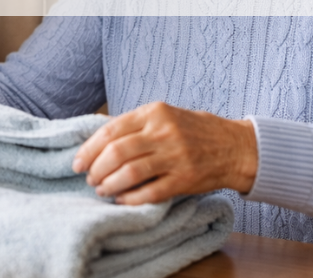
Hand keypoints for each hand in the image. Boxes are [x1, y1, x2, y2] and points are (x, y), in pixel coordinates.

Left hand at [72, 102, 258, 204]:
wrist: (234, 147)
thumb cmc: (193, 130)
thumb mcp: (164, 116)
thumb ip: (134, 125)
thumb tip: (95, 139)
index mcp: (154, 112)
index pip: (111, 130)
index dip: (89, 149)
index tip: (78, 162)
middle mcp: (164, 132)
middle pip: (117, 152)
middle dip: (96, 169)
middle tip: (90, 179)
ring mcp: (176, 156)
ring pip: (130, 173)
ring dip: (110, 185)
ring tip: (102, 190)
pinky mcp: (185, 179)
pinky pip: (150, 192)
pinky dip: (130, 198)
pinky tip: (122, 200)